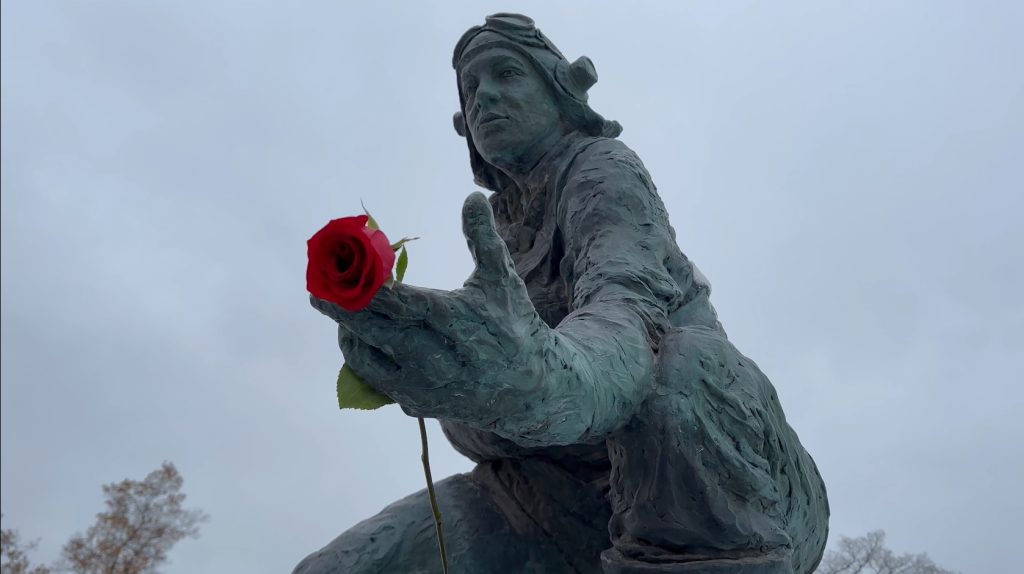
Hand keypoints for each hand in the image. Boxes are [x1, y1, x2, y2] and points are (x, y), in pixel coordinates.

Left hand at [310, 192, 545, 404]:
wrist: (530, 390)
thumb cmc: (514, 326)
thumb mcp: (502, 279)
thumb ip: (482, 238)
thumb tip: (472, 197)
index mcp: (452, 321)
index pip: (394, 302)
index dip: (361, 286)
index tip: (337, 270)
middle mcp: (432, 357)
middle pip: (370, 330)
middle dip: (339, 308)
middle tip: (317, 290)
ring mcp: (421, 385)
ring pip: (366, 358)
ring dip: (348, 332)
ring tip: (339, 310)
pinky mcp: (416, 404)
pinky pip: (374, 380)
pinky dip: (362, 356)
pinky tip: (359, 338)